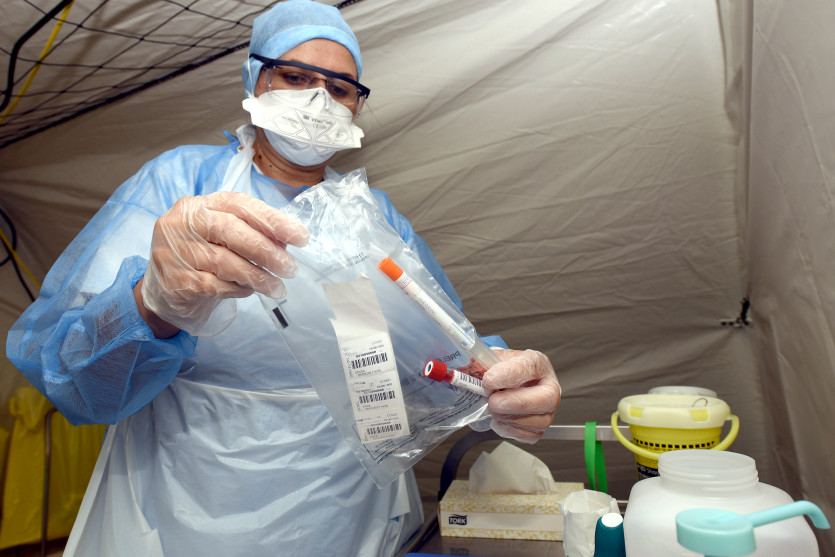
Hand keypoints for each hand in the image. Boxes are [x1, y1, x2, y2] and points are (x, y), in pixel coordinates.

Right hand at [139, 191, 308, 334]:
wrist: (162, 290)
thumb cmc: (200, 258)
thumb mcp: (221, 237)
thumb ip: (249, 232)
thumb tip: (287, 240)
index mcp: (198, 205)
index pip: (239, 204)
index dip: (272, 219)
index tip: (300, 236)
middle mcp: (182, 222)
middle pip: (231, 230)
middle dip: (267, 250)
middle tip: (290, 267)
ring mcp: (175, 251)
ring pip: (224, 261)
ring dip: (258, 276)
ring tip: (277, 287)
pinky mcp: (175, 280)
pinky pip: (215, 285)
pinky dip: (239, 288)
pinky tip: (251, 291)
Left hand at [482, 348, 561, 443]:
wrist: (504, 379)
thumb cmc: (502, 369)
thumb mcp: (494, 358)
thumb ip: (484, 364)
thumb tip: (469, 373)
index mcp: (537, 363)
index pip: (530, 367)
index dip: (509, 375)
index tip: (489, 380)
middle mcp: (549, 386)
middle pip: (546, 398)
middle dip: (516, 403)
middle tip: (493, 401)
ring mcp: (547, 408)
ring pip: (538, 421)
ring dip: (509, 418)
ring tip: (493, 409)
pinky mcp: (540, 426)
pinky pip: (529, 435)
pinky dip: (510, 430)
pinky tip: (499, 420)